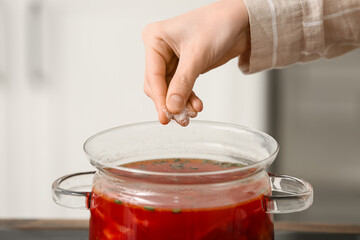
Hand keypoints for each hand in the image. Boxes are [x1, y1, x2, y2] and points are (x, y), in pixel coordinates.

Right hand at [142, 0, 249, 125]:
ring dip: (180, 103)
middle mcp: (160, 50)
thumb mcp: (198, 54)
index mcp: (155, 39)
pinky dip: (188, 99)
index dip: (159, 98)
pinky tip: (196, 105)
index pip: (153, 75)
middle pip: (158, 85)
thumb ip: (183, 82)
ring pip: (170, 90)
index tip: (165, 115)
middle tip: (180, 118)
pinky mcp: (184, 67)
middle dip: (170, 103)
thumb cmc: (218, 24)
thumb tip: (172, 106)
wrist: (240, 22)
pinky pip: (181, 88)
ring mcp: (172, 60)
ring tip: (191, 113)